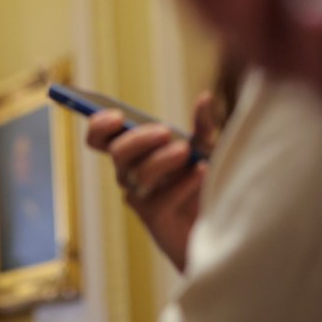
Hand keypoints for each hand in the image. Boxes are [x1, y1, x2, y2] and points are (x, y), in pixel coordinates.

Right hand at [85, 94, 220, 271]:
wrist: (222, 224)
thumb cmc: (207, 184)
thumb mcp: (207, 149)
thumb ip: (203, 126)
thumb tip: (204, 97)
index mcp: (135, 153)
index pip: (100, 139)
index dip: (99, 127)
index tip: (118, 116)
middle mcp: (131, 174)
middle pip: (117, 153)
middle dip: (139, 140)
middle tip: (165, 132)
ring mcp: (140, 198)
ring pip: (138, 175)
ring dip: (161, 160)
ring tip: (187, 152)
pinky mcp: (154, 219)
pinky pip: (160, 200)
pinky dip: (183, 183)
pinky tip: (202, 172)